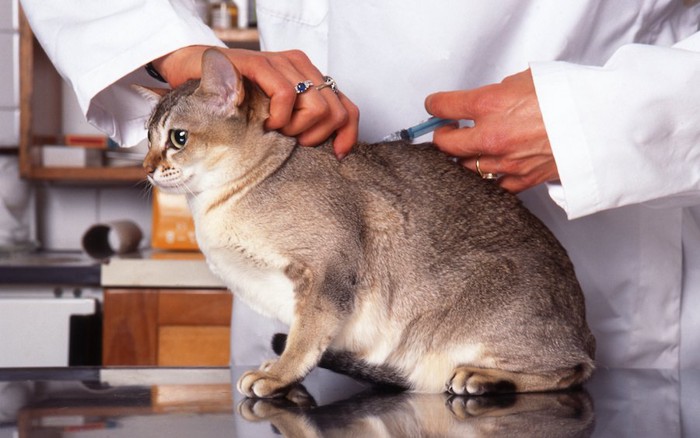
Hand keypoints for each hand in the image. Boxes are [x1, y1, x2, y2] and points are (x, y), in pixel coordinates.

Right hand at [152, 45, 358, 157]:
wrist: (195, 73)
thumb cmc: (236, 102)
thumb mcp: (276, 119)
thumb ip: (301, 127)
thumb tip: (329, 155)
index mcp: (310, 81)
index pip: (347, 108)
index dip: (348, 135)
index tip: (337, 155)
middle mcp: (302, 68)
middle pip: (335, 111)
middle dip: (316, 135)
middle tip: (291, 140)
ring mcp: (282, 63)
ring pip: (316, 105)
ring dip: (296, 127)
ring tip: (275, 130)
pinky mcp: (260, 62)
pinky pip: (285, 94)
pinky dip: (278, 115)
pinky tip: (265, 122)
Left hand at [424, 69, 557, 192]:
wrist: (601, 122)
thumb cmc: (570, 97)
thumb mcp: (526, 80)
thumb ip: (498, 93)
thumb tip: (484, 102)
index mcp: (489, 104)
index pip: (443, 106)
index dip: (434, 105)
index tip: (434, 106)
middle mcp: (491, 136)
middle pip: (444, 144)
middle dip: (441, 137)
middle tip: (445, 131)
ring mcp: (504, 161)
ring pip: (463, 168)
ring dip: (461, 158)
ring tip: (467, 150)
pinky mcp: (520, 180)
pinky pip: (491, 185)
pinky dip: (486, 178)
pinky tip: (488, 169)